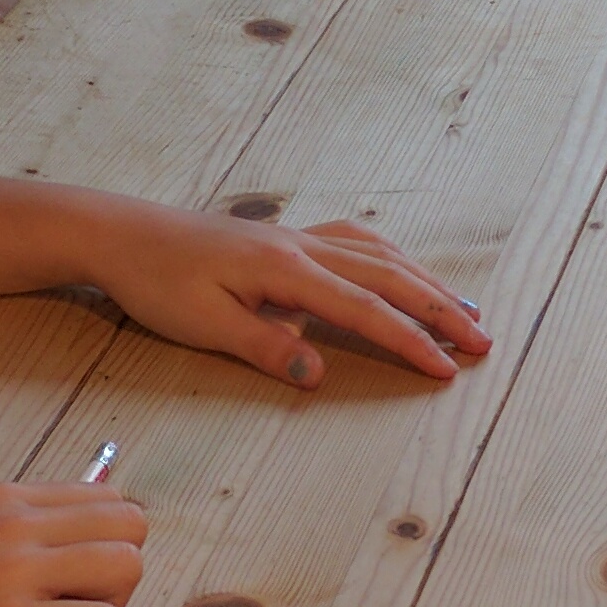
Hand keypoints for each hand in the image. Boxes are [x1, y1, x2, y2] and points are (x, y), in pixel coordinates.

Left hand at [86, 207, 491, 390]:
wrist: (122, 233)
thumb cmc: (156, 282)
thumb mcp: (202, 326)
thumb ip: (265, 347)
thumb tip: (319, 374)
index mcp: (285, 270)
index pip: (364, 310)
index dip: (409, 341)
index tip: (446, 369)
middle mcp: (302, 246)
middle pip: (389, 276)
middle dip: (440, 310)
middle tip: (483, 341)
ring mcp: (296, 236)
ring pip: (380, 255)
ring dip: (425, 281)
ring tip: (463, 309)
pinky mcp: (286, 238)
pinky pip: (356, 242)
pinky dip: (392, 259)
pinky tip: (403, 271)